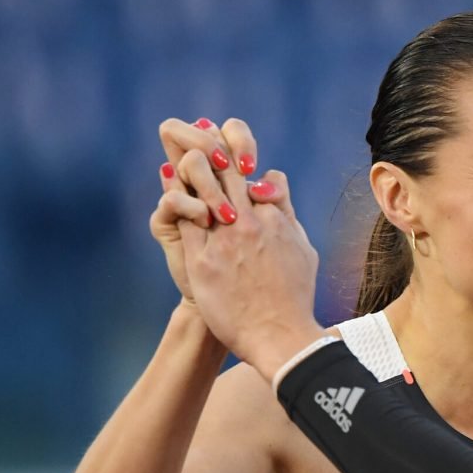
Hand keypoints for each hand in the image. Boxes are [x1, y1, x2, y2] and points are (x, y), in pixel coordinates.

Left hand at [169, 123, 325, 377]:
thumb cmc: (295, 297)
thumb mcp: (303, 249)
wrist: (279, 335)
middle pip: (226, 170)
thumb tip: (275, 188)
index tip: (232, 158)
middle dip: (212, 150)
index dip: (243, 160)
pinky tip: (168, 185)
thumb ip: (288, 216)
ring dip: (191, 169)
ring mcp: (225, 239)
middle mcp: (251, 222)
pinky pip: (183, 217)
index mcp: (276, 219)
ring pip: (201, 185)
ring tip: (182, 157)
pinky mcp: (202, 259)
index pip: (259, 175)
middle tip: (199, 137)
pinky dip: (176, 198)